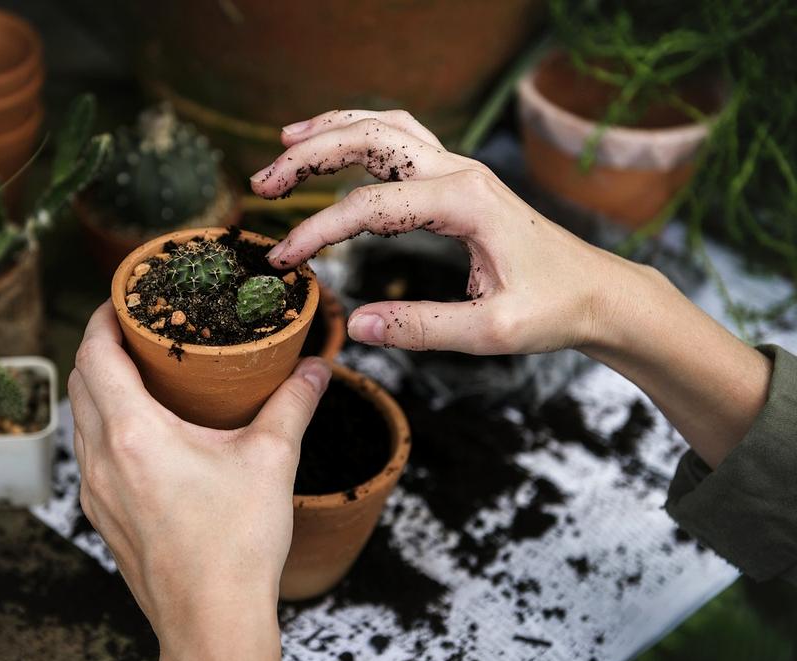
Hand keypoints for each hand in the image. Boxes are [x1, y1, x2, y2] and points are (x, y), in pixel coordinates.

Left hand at [69, 302, 330, 660]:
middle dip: (101, 346)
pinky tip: (143, 432)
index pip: (95, 354)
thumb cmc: (236, 546)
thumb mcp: (272, 461)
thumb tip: (316, 369)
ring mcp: (95, 492)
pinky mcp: (102, 517)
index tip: (123, 300)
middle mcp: (102, 459)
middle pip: (80, 381)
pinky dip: (105, 425)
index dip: (103, 318)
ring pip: (81, 419)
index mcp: (134, 434)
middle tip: (138, 330)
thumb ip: (294, 403)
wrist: (211, 622)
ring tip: (141, 374)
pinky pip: (89, 453)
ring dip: (100, 387)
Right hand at [250, 108, 622, 354]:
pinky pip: (403, 140)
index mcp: (464, 202)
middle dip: (310, 155)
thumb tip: (356, 327)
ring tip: (286, 143)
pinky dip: (362, 135)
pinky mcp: (460, 180)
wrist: (599, 292)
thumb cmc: (555, 309)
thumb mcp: (491, 332)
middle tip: (262, 182)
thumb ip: (422, 328)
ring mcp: (461, 170)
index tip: (284, 261)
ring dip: (333, 130)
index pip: (368, 206)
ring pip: (386, 127)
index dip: (317, 231)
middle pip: (370, 138)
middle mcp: (460, 172)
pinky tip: (337, 147)